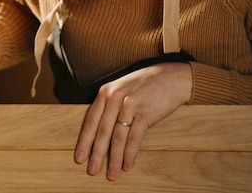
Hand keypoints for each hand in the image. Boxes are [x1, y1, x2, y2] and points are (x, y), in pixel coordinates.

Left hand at [74, 62, 191, 180]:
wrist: (172, 77)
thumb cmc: (144, 85)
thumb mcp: (121, 89)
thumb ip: (108, 106)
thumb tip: (97, 133)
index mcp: (105, 92)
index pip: (90, 120)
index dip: (84, 141)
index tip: (79, 157)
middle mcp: (115, 97)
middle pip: (102, 130)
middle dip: (96, 153)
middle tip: (92, 170)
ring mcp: (131, 104)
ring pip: (118, 137)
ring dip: (114, 158)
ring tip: (111, 174)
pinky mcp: (146, 112)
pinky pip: (135, 137)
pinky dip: (130, 154)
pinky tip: (127, 165)